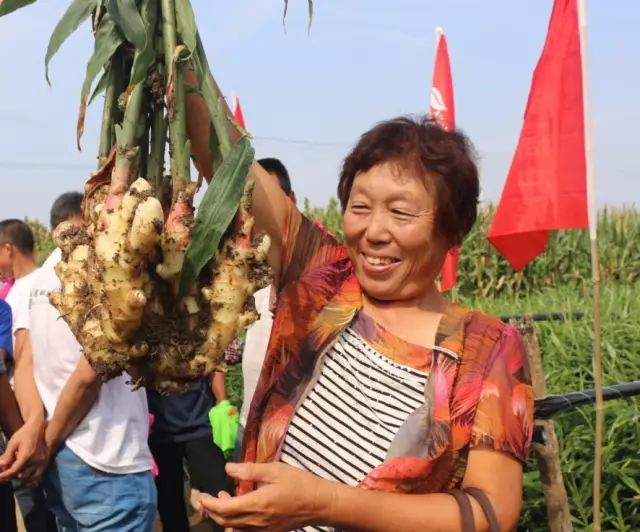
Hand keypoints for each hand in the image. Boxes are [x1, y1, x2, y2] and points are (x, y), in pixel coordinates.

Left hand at [0, 421, 46, 481]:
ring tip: (13, 475)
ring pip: (30, 477)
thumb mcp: (13, 442)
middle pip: (21, 475)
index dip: (5, 475)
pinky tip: (25, 478)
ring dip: (21, 478)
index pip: (14, 470)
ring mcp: (42, 461)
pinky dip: (31, 478)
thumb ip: (7, 455)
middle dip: (12, 476)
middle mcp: (35, 460)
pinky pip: (38, 475)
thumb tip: (1, 466)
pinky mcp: (45, 461)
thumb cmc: (24, 433)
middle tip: (4, 474)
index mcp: (26, 455)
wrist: (38, 427)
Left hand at [198, 462, 335, 530]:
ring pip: (233, 527)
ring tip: (222, 499)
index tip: (200, 494)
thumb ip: (249, 470)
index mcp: (256, 504)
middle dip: (211, 511)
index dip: (209, 503)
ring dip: (222, 516)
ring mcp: (262, 529)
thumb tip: (228, 468)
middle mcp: (256, 521)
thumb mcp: (274, 470)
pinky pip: (245, 531)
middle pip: (225, 521)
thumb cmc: (298, 483)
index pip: (223, 508)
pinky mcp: (268, 531)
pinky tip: (238, 510)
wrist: (319, 503)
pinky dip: (235, 523)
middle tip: (204, 498)